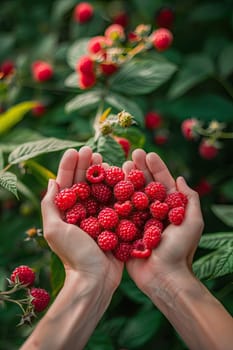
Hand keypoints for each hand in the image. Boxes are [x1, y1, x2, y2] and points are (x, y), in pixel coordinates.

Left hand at [41, 146, 122, 293]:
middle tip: (91, 151)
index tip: (74, 151)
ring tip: (104, 159)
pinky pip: (117, 200)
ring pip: (101, 188)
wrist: (96, 278)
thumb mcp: (55, 230)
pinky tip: (121, 175)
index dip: (69, 166)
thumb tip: (51, 181)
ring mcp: (100, 215)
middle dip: (86, 165)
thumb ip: (50, 205)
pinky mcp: (116, 221)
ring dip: (102, 173)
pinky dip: (118, 187)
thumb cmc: (73, 255)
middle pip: (84, 182)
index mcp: (68, 211)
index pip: (67, 184)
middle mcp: (83, 210)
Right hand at [123, 149, 203, 296]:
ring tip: (120, 164)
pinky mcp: (124, 230)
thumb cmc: (180, 250)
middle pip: (144, 185)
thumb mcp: (193, 222)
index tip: (148, 154)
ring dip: (125, 179)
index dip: (156, 168)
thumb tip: (180, 178)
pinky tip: (108, 185)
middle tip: (132, 154)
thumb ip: (190, 200)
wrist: (163, 277)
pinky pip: (118, 211)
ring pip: (130, 195)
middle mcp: (152, 211)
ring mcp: (137, 219)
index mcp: (168, 208)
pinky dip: (114, 198)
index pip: (162, 183)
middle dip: (139, 169)